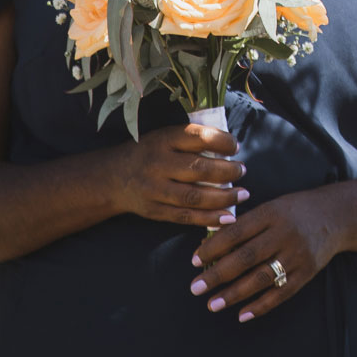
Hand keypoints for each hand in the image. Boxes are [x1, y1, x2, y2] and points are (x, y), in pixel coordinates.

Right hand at [106, 122, 247, 229]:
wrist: (113, 177)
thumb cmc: (150, 153)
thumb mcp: (166, 137)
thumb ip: (193, 140)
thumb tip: (231, 148)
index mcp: (163, 140)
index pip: (198, 137)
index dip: (223, 142)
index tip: (236, 147)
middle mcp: (157, 164)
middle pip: (199, 169)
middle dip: (228, 172)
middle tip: (242, 171)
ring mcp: (154, 190)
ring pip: (194, 196)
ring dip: (224, 197)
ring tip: (242, 194)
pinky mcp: (154, 210)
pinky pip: (186, 216)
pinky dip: (209, 218)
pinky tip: (228, 217)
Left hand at [189, 188, 344, 322]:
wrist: (337, 215)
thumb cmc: (296, 211)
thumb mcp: (272, 207)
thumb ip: (245, 223)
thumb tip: (211, 243)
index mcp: (272, 213)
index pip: (236, 232)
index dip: (213, 247)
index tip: (194, 261)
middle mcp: (285, 233)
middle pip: (246, 257)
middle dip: (217, 274)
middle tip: (195, 288)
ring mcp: (298, 254)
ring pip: (261, 278)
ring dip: (234, 294)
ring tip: (213, 304)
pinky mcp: (308, 271)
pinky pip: (282, 292)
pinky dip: (261, 305)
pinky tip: (242, 314)